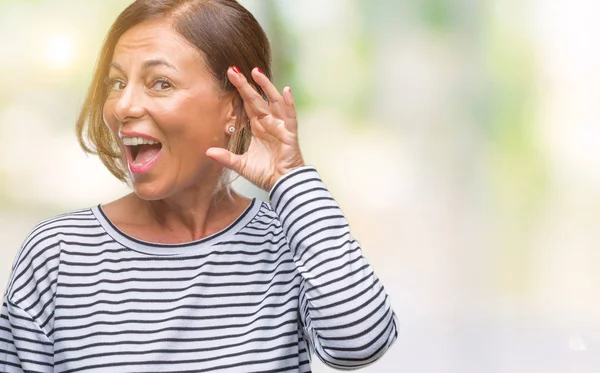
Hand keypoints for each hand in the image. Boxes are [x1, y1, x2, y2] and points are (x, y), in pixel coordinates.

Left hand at [206, 67, 304, 191]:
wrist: (283, 184)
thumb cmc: (265, 174)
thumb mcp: (241, 165)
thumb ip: (226, 158)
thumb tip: (207, 152)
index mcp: (257, 128)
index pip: (247, 104)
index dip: (239, 91)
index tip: (230, 76)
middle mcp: (269, 123)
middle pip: (257, 99)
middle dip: (247, 84)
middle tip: (234, 69)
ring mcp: (280, 126)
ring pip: (274, 102)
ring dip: (266, 87)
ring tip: (256, 72)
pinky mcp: (290, 133)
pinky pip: (290, 116)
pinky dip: (289, 103)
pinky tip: (285, 91)